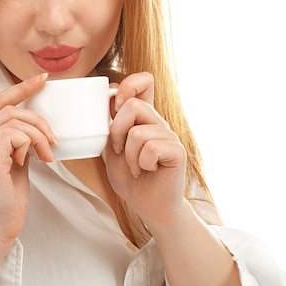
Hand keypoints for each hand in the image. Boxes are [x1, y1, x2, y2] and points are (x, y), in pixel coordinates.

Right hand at [0, 73, 54, 243]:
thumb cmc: (7, 200)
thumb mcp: (15, 164)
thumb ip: (19, 144)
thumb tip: (37, 128)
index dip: (20, 88)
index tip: (42, 80)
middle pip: (7, 107)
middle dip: (37, 117)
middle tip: (53, 138)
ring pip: (13, 120)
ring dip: (38, 134)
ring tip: (47, 153)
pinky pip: (12, 135)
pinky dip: (30, 143)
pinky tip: (35, 161)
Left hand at [105, 72, 186, 225]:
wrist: (146, 204)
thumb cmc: (129, 176)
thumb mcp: (110, 147)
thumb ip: (108, 124)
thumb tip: (107, 96)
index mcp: (143, 116)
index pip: (144, 80)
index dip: (128, 85)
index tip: (116, 105)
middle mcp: (158, 121)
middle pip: (133, 105)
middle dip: (116, 131)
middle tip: (119, 150)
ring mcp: (169, 135)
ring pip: (137, 132)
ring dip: (128, 155)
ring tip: (135, 165)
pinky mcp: (177, 151)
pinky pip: (150, 148)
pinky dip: (141, 163)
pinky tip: (146, 170)